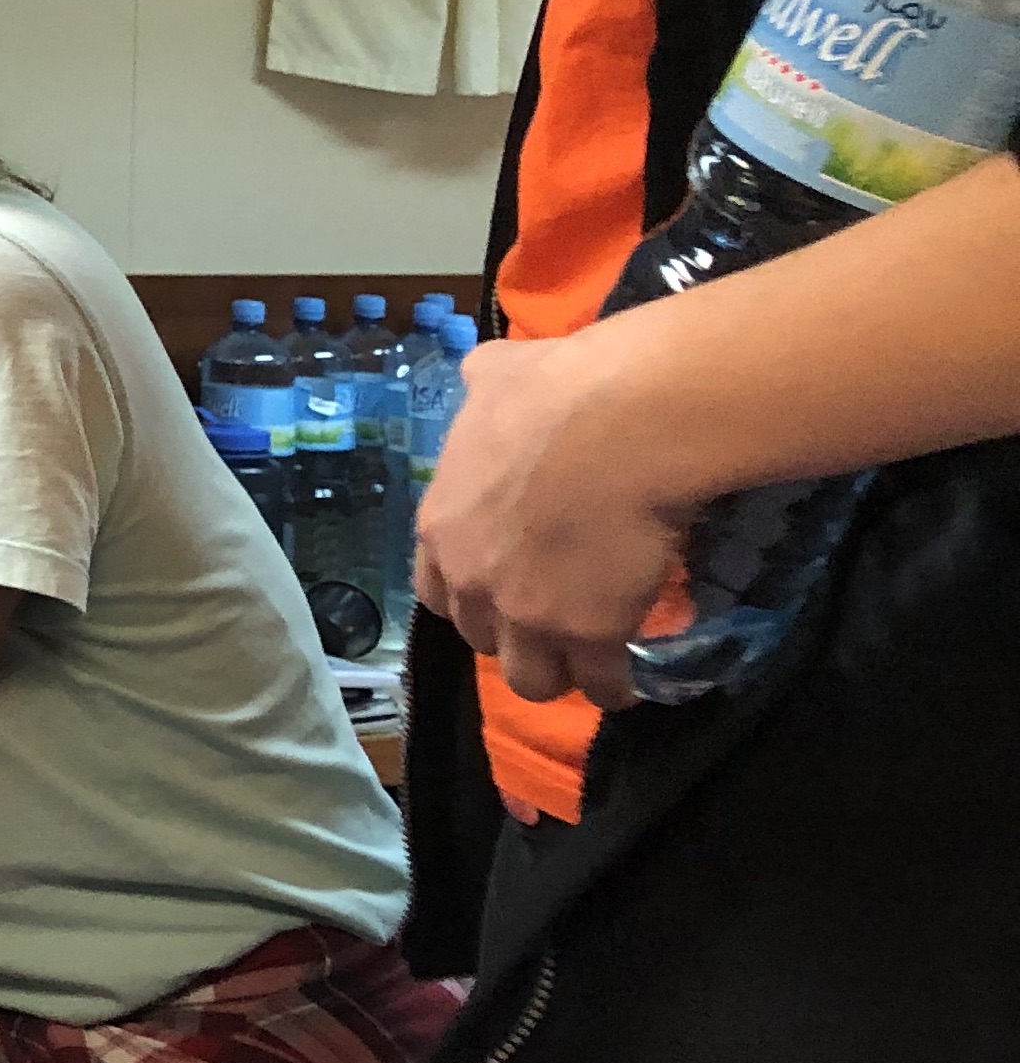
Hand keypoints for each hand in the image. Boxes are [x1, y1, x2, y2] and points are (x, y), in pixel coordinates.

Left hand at [414, 329, 693, 707]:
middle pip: (479, 636)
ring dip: (555, 673)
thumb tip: (485, 375)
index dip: (467, 594)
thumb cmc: (554, 391)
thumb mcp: (493, 374)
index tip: (498, 591)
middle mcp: (473, 579)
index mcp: (441, 525)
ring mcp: (527, 614)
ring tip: (584, 663)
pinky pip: (599, 685)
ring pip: (530, 680)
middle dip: (509, 635)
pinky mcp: (588, 635)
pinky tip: (627, 680)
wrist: (621, 421)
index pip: (435, 590)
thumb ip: (482, 385)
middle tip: (548, 623)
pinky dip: (613, 687)